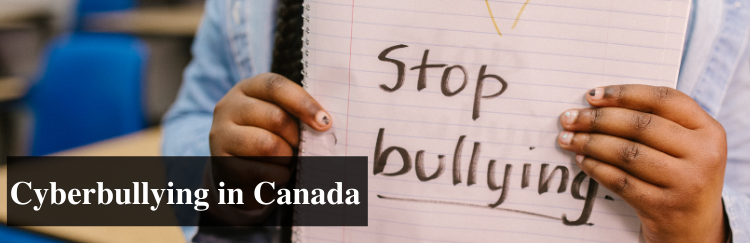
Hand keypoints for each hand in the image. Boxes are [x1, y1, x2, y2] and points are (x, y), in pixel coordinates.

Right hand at [206, 73, 331, 222]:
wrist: (238, 172)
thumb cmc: (269, 138)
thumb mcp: (280, 118)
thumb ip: (296, 114)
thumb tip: (324, 123)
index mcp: (246, 89)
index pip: (275, 86)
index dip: (303, 103)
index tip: (325, 123)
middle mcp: (227, 108)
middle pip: (275, 117)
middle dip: (296, 137)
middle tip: (299, 147)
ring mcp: (220, 136)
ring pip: (267, 145)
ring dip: (287, 158)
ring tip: (286, 161)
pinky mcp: (220, 165)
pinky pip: (261, 172)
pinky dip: (278, 176)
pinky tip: (276, 175)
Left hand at [557, 85, 727, 241]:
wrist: (695, 226)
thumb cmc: (680, 173)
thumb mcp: (684, 144)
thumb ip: (656, 120)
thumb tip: (595, 103)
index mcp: (709, 130)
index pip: (664, 100)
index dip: (624, 94)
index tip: (591, 96)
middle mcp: (702, 155)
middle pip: (640, 126)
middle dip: (597, 120)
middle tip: (569, 119)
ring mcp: (685, 183)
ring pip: (627, 153)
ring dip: (590, 143)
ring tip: (568, 139)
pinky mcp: (663, 207)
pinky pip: (620, 181)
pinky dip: (596, 168)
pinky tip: (582, 160)